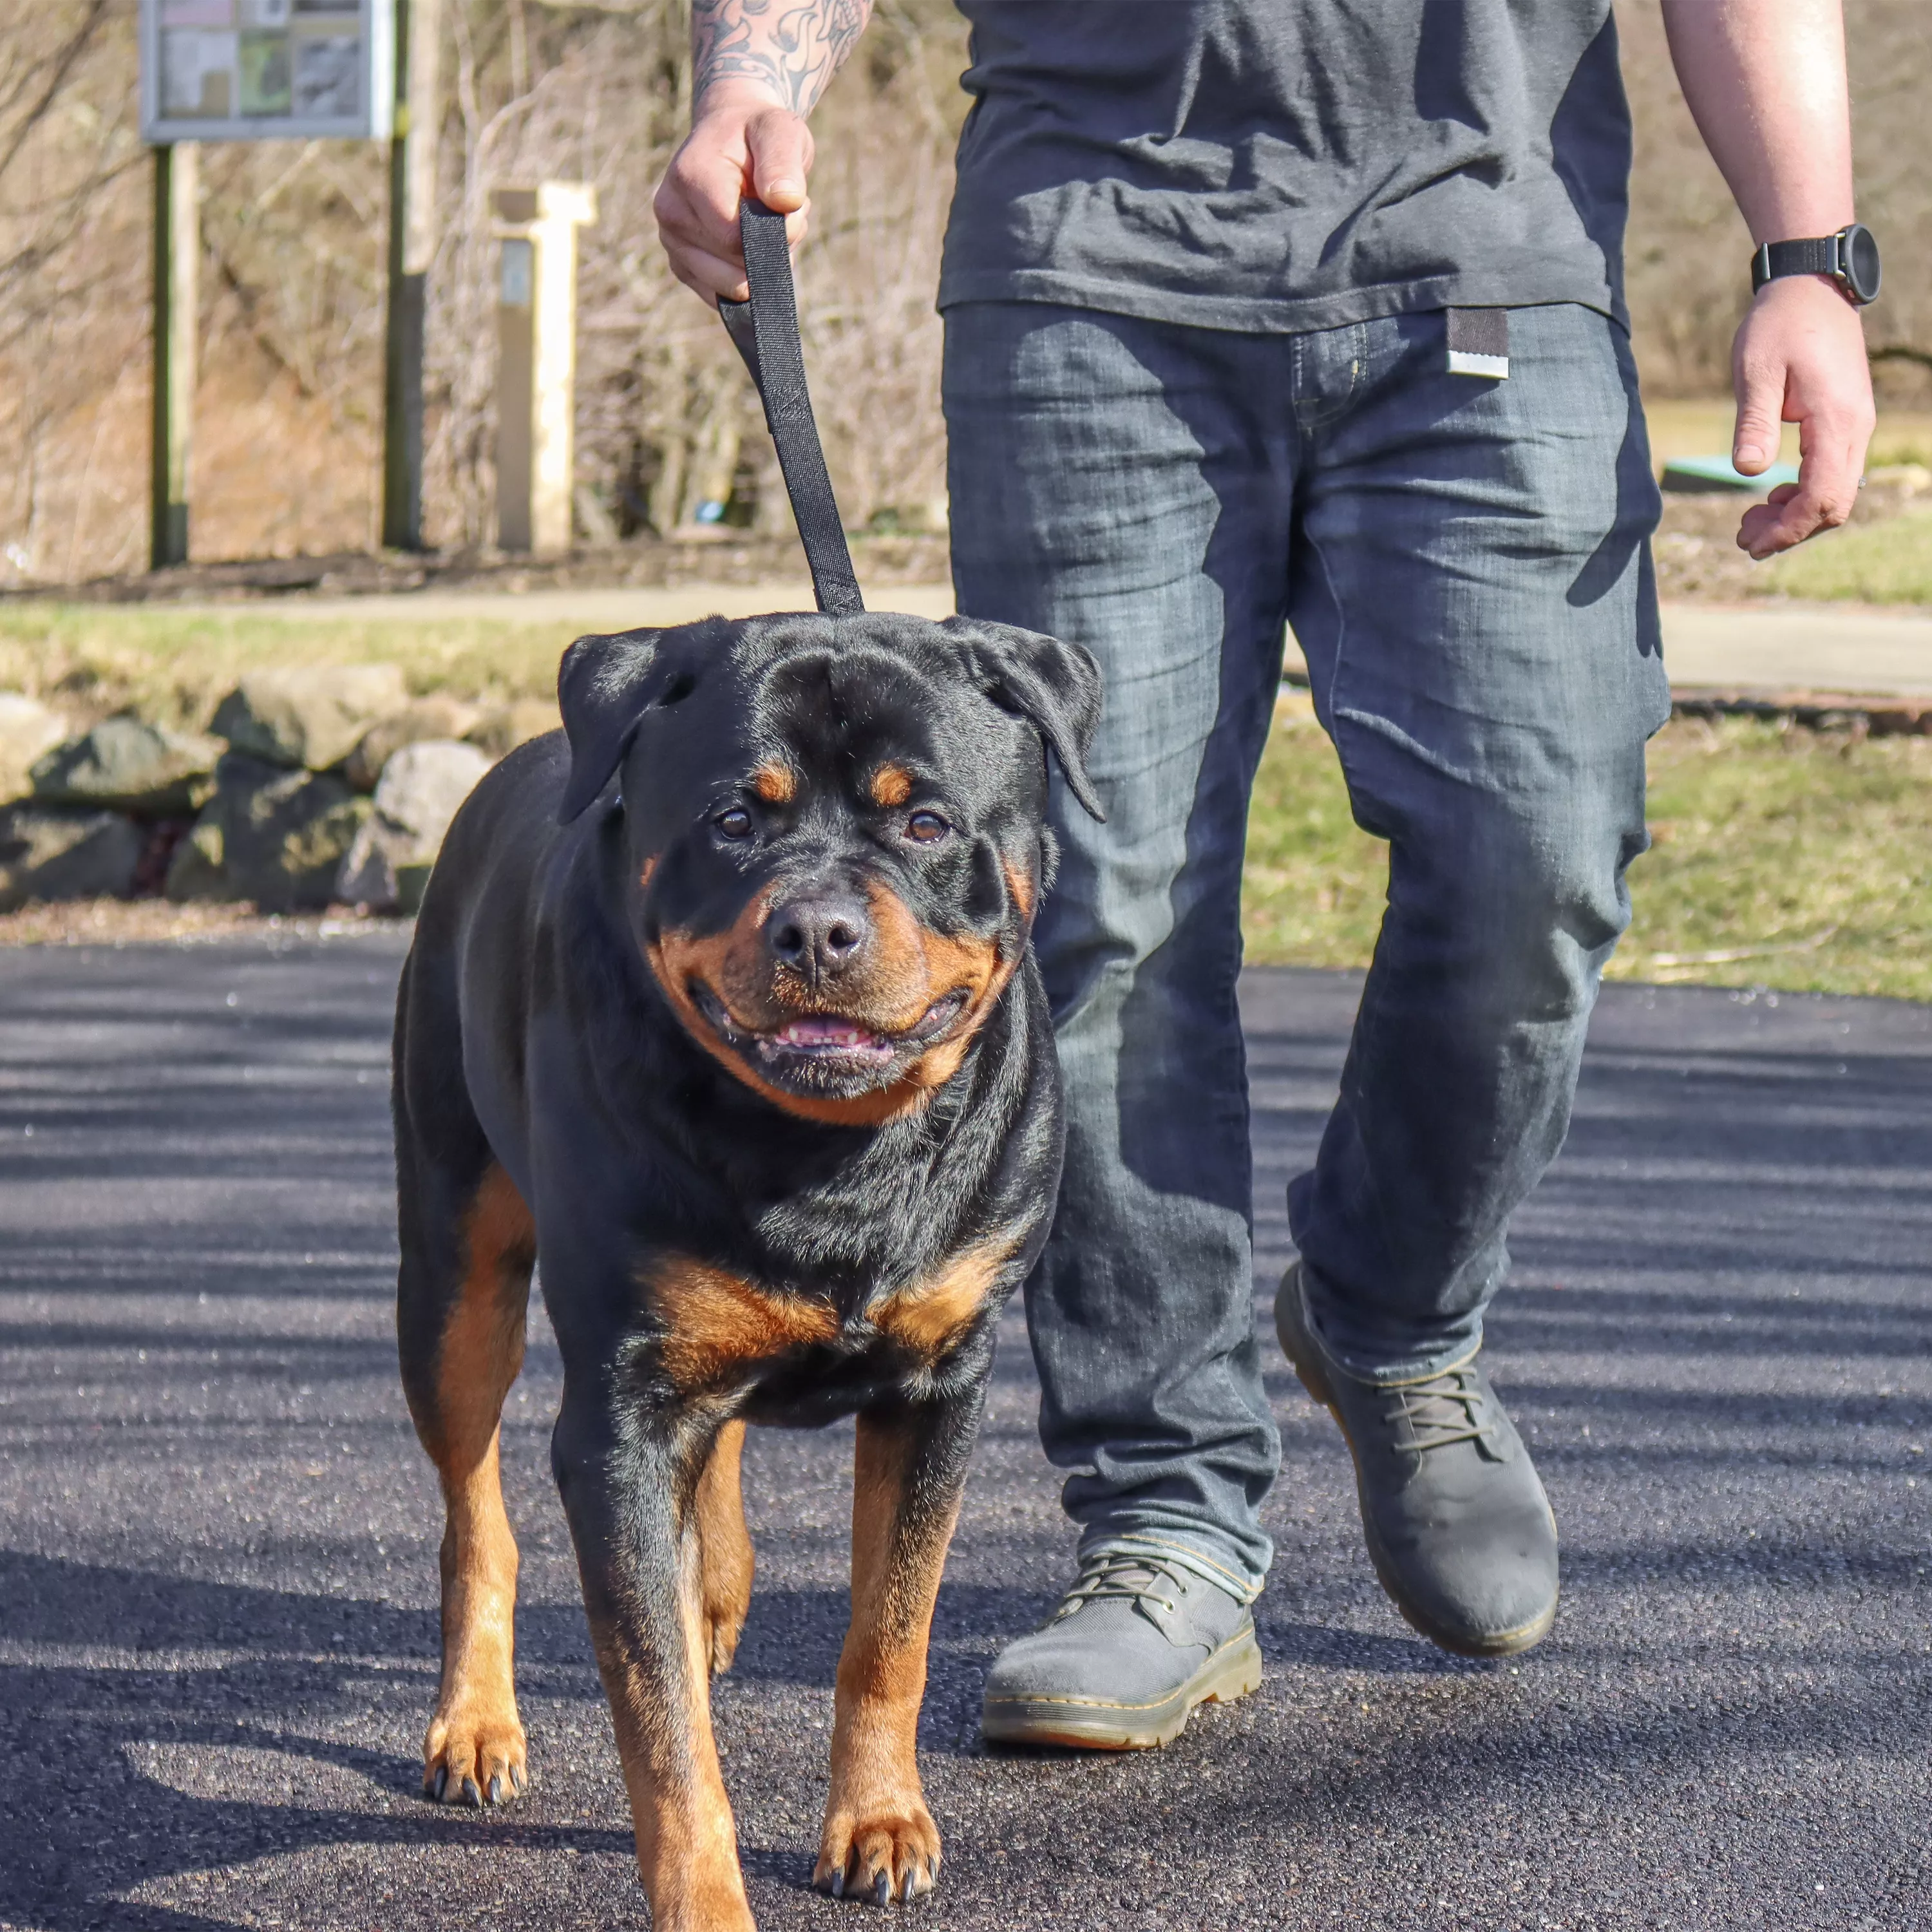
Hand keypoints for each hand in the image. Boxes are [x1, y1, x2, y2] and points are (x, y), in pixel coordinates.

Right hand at [654, 80, 813, 305]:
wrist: (732, 134)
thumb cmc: (759, 134)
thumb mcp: (780, 132)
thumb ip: (783, 163)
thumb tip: (785, 201)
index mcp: (690, 176)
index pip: (734, 239)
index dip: (775, 234)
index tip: (793, 206)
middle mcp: (671, 212)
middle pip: (734, 268)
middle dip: (770, 250)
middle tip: (779, 211)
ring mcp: (672, 242)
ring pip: (730, 288)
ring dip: (760, 266)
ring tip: (763, 223)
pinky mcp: (682, 265)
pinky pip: (722, 296)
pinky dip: (747, 278)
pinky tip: (749, 244)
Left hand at [1730, 273, 1874, 558]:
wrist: (1810, 286)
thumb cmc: (1779, 325)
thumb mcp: (1756, 371)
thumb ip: (1755, 422)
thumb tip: (1749, 472)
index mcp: (1837, 420)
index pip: (1822, 497)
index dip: (1788, 529)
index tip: (1750, 543)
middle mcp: (1856, 427)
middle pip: (1835, 505)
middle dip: (1791, 531)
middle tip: (1743, 538)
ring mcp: (1855, 425)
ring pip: (1837, 494)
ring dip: (1796, 516)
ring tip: (1750, 522)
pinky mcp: (1845, 422)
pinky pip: (1833, 474)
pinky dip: (1803, 495)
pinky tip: (1770, 496)